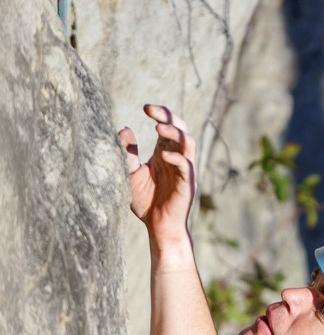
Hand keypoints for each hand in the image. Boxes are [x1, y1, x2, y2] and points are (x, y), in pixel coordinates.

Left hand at [118, 105, 195, 246]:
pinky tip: (162, 155)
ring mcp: (184, 171)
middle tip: (151, 111)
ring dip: (175, 133)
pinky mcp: (187, 185)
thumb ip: (128, 154)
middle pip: (181, 128)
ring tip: (158, 128)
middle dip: (168, 116)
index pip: (168, 126)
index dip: (160, 114)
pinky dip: (176, 158)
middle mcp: (177, 158)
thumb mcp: (131, 174)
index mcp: (165, 153)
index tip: (145, 108)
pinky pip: (187, 166)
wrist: (158, 227)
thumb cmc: (147, 202)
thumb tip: (124, 129)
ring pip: (188, 143)